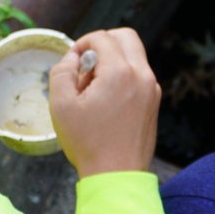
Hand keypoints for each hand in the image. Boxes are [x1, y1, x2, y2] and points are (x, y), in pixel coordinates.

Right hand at [48, 28, 160, 177]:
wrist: (117, 176)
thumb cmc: (89, 143)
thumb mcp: (61, 105)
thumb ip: (62, 71)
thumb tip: (72, 58)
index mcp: (120, 72)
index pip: (101, 38)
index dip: (81, 44)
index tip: (71, 62)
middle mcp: (142, 75)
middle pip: (125, 36)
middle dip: (102, 43)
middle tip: (85, 65)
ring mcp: (152, 89)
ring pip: (134, 55)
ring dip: (112, 60)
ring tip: (93, 88)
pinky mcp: (154, 102)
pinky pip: (139, 75)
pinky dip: (123, 76)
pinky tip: (106, 101)